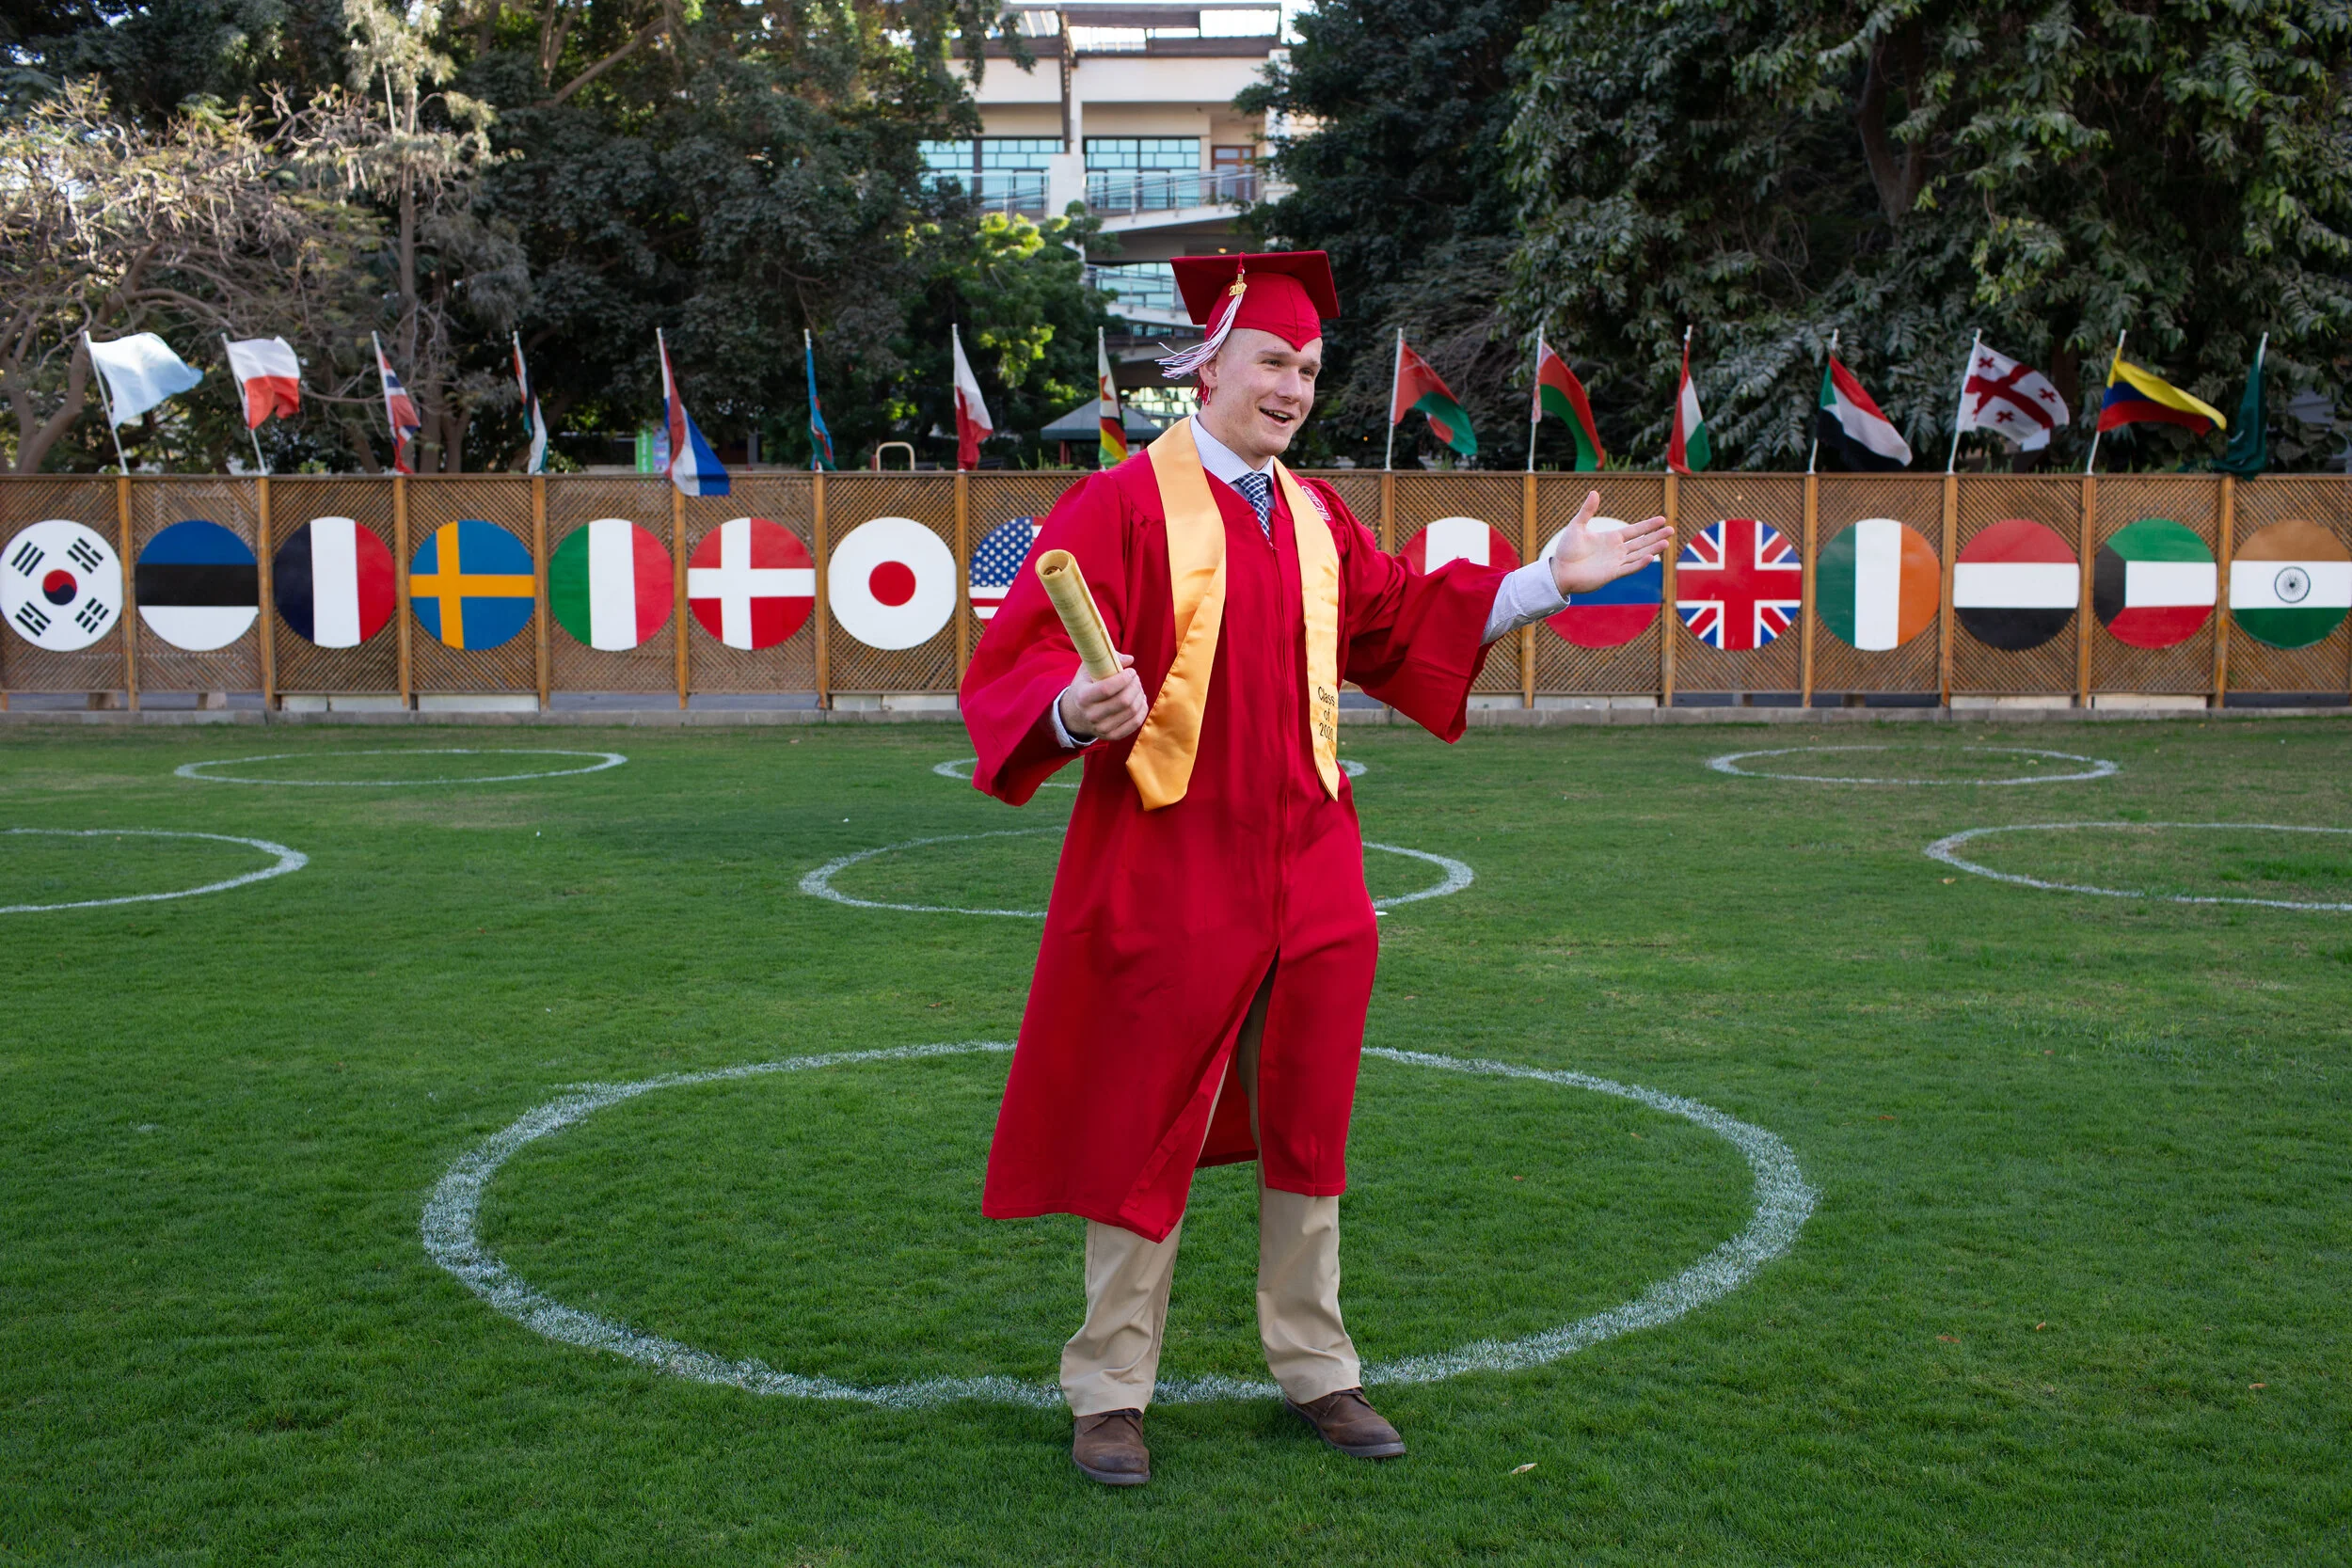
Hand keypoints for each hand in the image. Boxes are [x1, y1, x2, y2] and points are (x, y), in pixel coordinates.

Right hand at [1058, 652, 1145, 742]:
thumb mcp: (1088, 669)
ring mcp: (1102, 728)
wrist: (1076, 714)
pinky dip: (1142, 709)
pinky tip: (1140, 700)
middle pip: (1123, 701)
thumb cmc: (1085, 686)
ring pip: (1132, 711)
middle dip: (1135, 686)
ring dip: (1140, 695)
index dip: (1124, 679)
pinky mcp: (1112, 736)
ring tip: (1137, 687)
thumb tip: (1130, 660)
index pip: (1107, 689)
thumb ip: (1107, 659)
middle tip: (1135, 678)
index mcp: (1083, 697)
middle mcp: (1091, 715)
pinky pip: (1135, 723)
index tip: (1131, 671)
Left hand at [1546, 490, 1672, 597]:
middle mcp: (1616, 551)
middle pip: (1641, 542)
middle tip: (1671, 530)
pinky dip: (1640, 563)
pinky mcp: (1612, 574)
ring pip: (1639, 554)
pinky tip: (1651, 556)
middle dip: (1656, 536)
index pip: (1634, 531)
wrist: (1560, 570)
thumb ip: (1587, 510)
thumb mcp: (1577, 526)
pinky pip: (1629, 568)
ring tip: (1667, 542)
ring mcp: (1616, 563)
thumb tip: (1594, 492)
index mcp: (1611, 539)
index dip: (1648, 525)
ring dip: (1653, 548)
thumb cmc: (1566, 550)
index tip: (1662, 519)